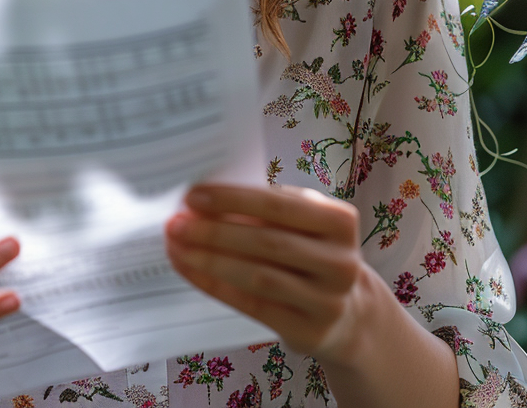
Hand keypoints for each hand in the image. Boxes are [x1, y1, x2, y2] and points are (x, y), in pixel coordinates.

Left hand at [164, 184, 365, 363]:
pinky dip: (217, 286)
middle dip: (214, 230)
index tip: (193, 195)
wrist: (350, 313)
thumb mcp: (302, 224)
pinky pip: (253, 305)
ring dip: (210, 259)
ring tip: (177, 246)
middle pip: (266, 241)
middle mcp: (341, 262)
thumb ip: (264, 211)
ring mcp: (329, 301)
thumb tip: (202, 204)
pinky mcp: (309, 331)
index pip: (278, 204)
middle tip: (177, 223)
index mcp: (340, 220)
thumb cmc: (312, 253)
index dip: (232, 199)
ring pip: (257, 276)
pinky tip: (191, 271)